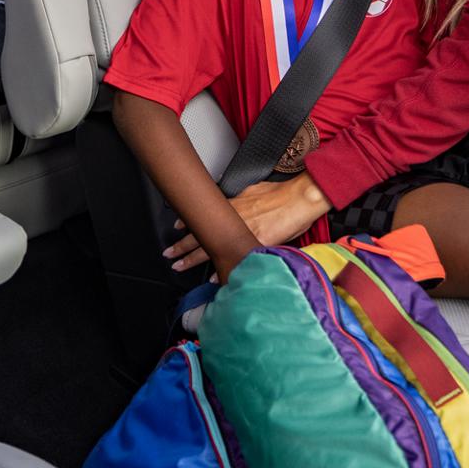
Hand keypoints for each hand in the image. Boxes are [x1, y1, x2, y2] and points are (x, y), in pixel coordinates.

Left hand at [164, 173, 329, 277]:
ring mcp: (242, 233)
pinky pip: (234, 258)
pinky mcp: (256, 244)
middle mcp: (234, 220)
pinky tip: (213, 277)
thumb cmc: (281, 194)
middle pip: (202, 234)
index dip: (190, 223)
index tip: (178, 228)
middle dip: (183, 245)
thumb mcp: (255, 190)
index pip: (205, 215)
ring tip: (179, 266)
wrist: (299, 198)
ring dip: (193, 259)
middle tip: (169, 253)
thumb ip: (243, 199)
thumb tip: (238, 201)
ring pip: (211, 247)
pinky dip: (224, 268)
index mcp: (235, 206)